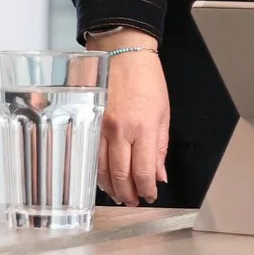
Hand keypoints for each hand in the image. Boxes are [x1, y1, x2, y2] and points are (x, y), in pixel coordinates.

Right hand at [92, 46, 169, 205]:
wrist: (122, 52)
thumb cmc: (146, 77)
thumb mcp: (164, 112)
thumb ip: (160, 146)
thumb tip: (160, 174)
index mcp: (143, 128)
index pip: (144, 171)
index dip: (147, 189)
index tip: (150, 195)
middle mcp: (120, 131)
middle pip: (121, 175)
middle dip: (128, 194)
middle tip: (133, 202)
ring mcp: (101, 127)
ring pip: (103, 169)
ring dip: (111, 187)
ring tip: (119, 196)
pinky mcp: (89, 123)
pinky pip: (92, 155)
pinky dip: (98, 171)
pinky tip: (103, 179)